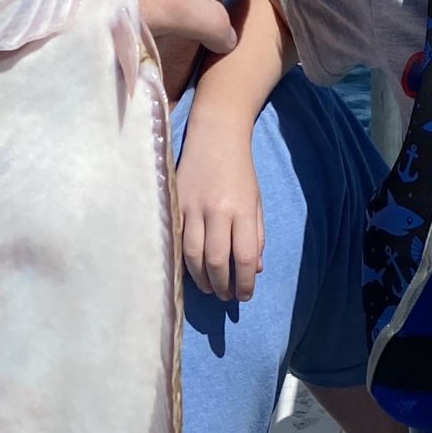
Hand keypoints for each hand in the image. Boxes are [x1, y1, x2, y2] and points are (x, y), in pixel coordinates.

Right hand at [177, 115, 264, 301]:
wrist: (215, 136)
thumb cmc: (240, 171)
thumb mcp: (256, 201)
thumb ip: (257, 235)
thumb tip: (253, 269)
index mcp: (241, 210)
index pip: (244, 256)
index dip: (244, 282)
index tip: (245, 295)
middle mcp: (216, 210)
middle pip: (216, 260)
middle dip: (222, 285)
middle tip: (225, 297)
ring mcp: (192, 207)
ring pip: (193, 254)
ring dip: (201, 278)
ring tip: (209, 288)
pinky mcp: (174, 204)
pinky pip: (178, 240)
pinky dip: (184, 260)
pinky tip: (191, 270)